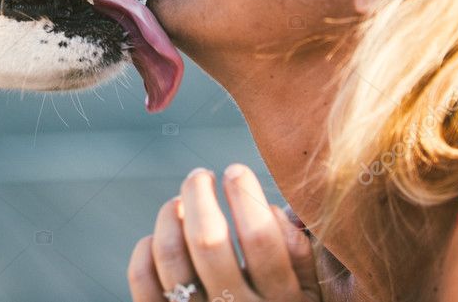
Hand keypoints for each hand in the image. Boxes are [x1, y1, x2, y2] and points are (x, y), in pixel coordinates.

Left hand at [128, 164, 321, 301]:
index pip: (259, 236)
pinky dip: (145, 249)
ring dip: (170, 216)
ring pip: (171, 255)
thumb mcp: (312, 295)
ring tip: (179, 202)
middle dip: (199, 194)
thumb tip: (278, 207)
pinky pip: (144, 281)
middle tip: (201, 175)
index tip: (235, 169)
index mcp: (283, 300)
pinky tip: (160, 238)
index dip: (243, 194)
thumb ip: (302, 253)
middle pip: (207, 239)